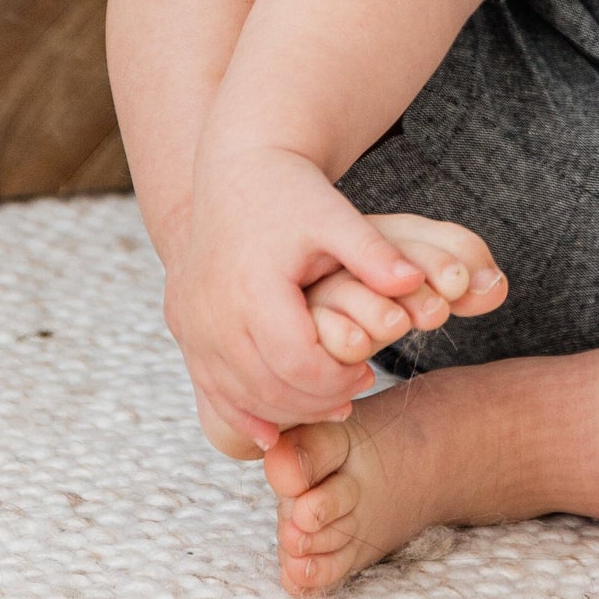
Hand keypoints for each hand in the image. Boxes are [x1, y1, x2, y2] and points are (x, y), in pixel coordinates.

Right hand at [166, 145, 500, 451]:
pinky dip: (242, 410)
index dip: (336, 380)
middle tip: (353, 394)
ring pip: (236, 394)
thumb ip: (373, 253)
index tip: (368, 372)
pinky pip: (208, 386)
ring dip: (283, 410)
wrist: (237, 171)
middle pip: (267, 387)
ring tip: (327, 402)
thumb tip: (415, 282)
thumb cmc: (293, 192)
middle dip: (315, 400)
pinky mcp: (183, 326)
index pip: (297, 364)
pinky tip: (274, 427)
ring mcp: (192, 324)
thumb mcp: (336, 215)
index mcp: (253, 289)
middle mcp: (213, 313)